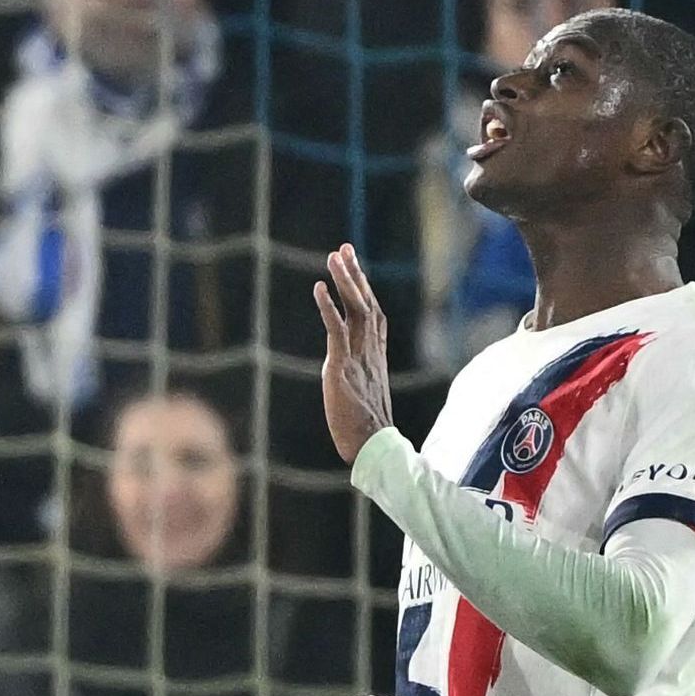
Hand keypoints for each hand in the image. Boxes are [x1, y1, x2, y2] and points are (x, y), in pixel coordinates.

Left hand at [312, 246, 394, 462]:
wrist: (373, 447)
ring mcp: (358, 357)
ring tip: (334, 256)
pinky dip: (328, 306)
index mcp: (375, 356)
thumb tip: (347, 374)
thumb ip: (357, 376)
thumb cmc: (367, 429)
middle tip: (344, 248)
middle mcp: (370, 351)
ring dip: (345, 281)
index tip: (355, 265)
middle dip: (355, 274)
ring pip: (355, 310)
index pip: (372, 313)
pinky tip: (319, 287)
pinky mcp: (342, 367)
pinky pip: (336, 330)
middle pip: (366, 304)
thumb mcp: (363, 394)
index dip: (364, 288)